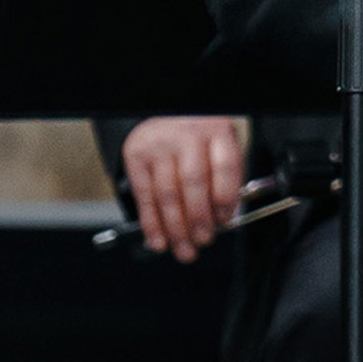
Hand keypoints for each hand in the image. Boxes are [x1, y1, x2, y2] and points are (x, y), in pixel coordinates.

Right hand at [122, 114, 246, 261]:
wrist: (165, 112)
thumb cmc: (199, 135)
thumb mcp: (221, 144)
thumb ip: (225, 177)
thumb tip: (224, 219)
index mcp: (217, 130)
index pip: (225, 167)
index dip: (225, 199)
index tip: (225, 220)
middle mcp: (188, 135)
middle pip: (194, 184)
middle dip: (199, 220)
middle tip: (203, 241)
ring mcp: (160, 145)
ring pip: (167, 195)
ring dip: (176, 230)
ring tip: (184, 250)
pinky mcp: (136, 156)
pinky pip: (144, 197)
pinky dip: (151, 224)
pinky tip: (159, 241)